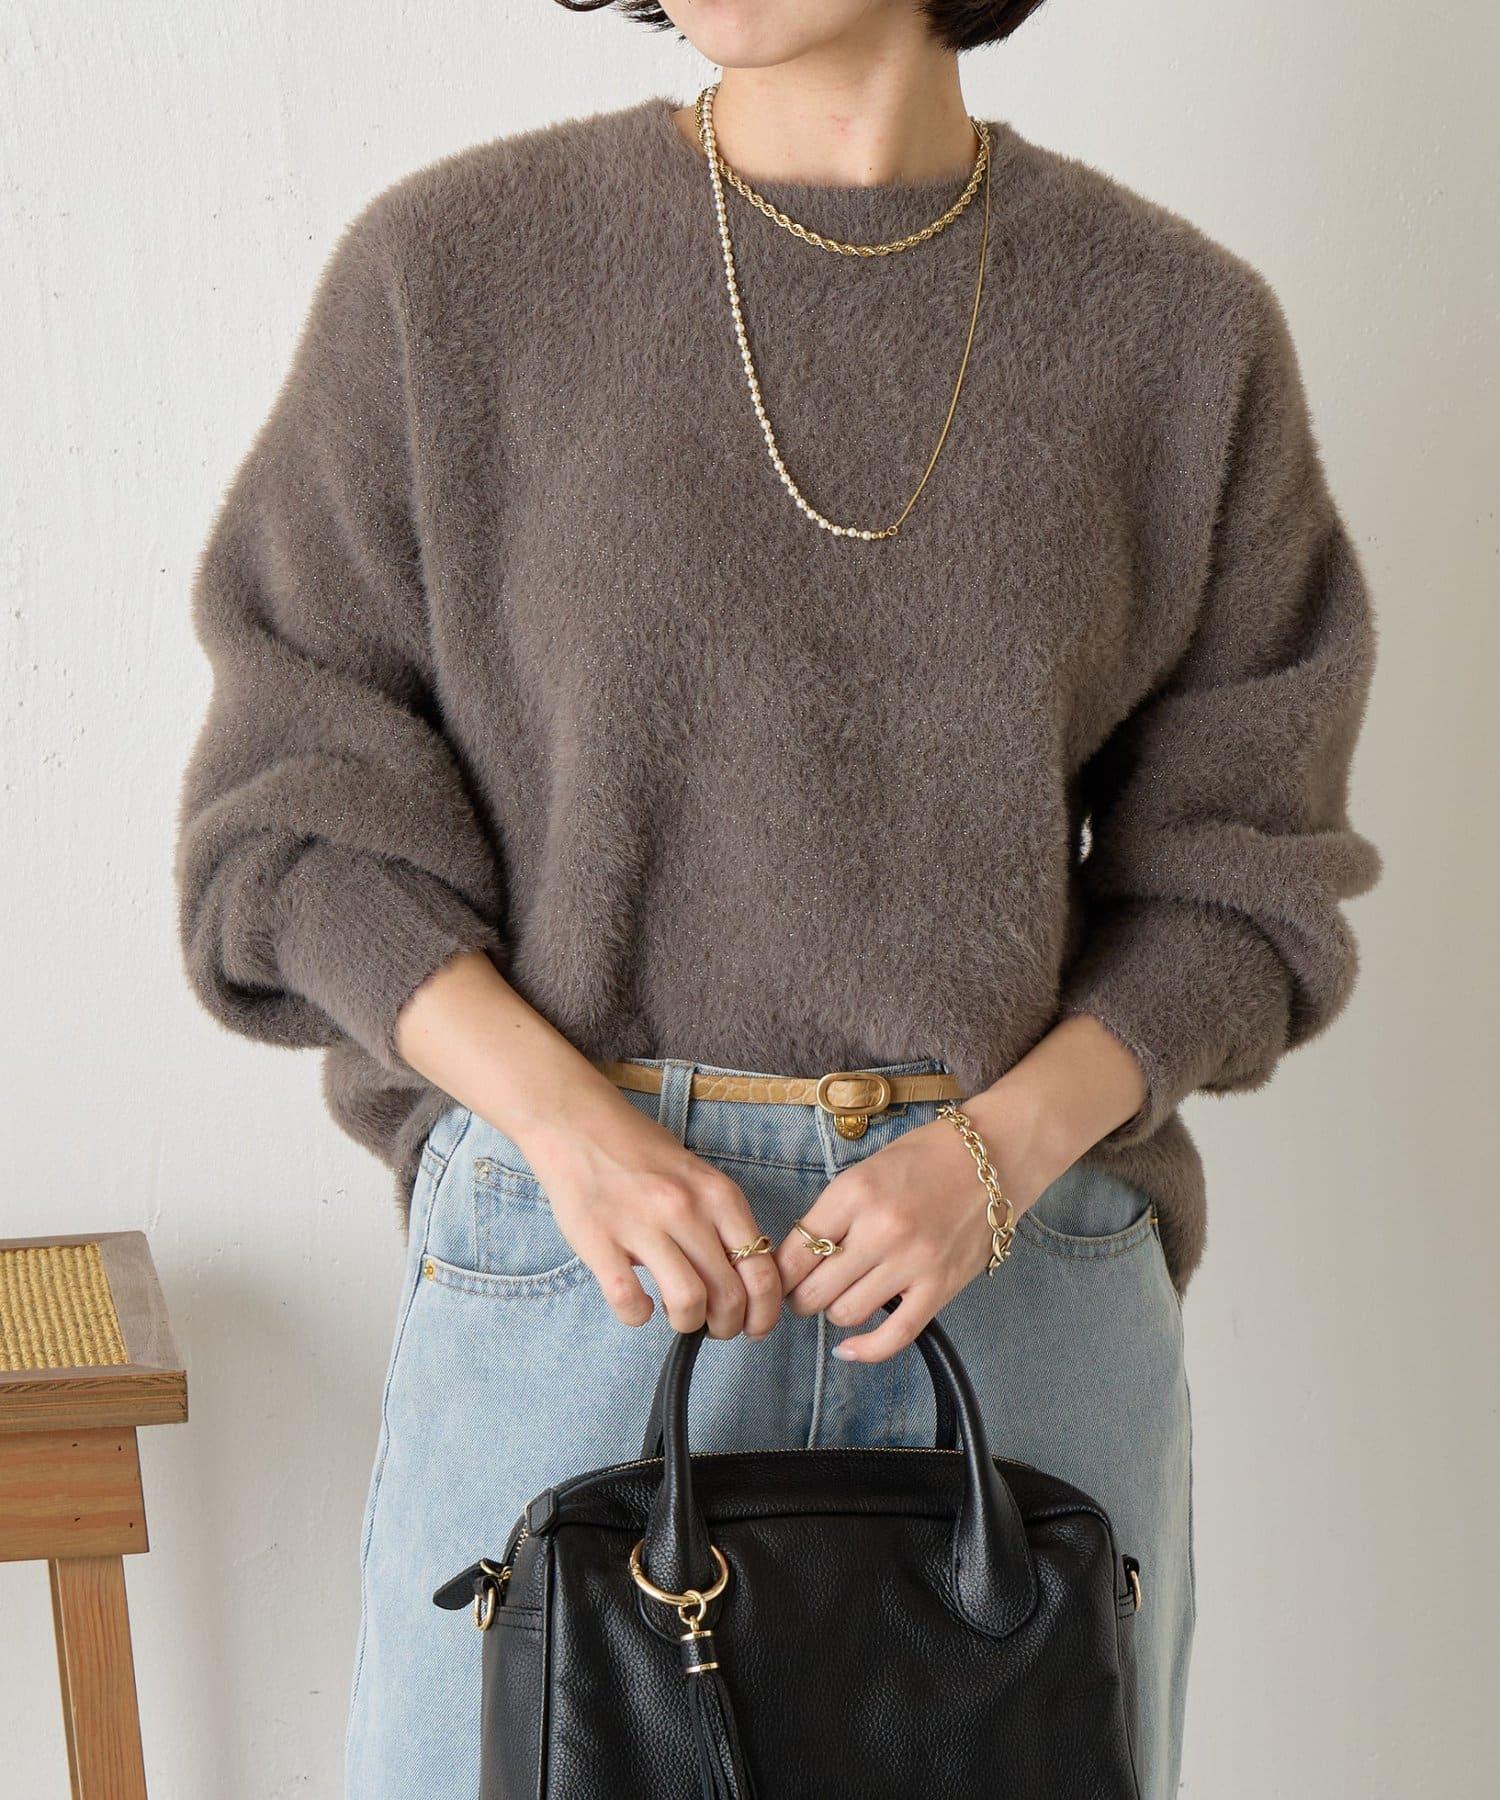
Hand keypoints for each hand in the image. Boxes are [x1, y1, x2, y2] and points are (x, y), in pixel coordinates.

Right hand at [520, 1096, 782, 1340]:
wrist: (577, 1123)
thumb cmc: (640, 1152)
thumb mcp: (697, 1176)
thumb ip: (720, 1221)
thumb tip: (740, 1281)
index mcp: (718, 1194)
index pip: (762, 1269)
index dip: (764, 1311)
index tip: (755, 1325)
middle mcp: (686, 1209)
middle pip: (730, 1295)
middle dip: (728, 1326)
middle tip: (715, 1328)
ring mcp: (641, 1225)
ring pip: (688, 1303)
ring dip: (688, 1324)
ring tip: (679, 1317)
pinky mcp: (598, 1240)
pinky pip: (628, 1300)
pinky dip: (637, 1316)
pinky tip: (637, 1305)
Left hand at [774, 1105, 1047, 1363]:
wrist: (993, 1156)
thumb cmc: (925, 1158)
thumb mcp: (865, 1171)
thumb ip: (832, 1213)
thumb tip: (798, 1258)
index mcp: (855, 1193)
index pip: (796, 1252)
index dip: (780, 1272)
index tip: (781, 1276)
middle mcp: (881, 1229)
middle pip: (815, 1289)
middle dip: (801, 1296)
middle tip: (804, 1291)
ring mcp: (913, 1262)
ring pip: (846, 1313)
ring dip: (835, 1311)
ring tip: (841, 1296)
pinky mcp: (940, 1286)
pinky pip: (894, 1335)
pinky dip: (866, 1350)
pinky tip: (849, 1349)